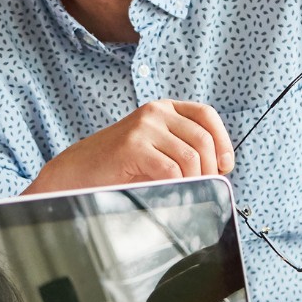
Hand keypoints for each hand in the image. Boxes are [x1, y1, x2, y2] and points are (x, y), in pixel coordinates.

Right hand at [25, 100, 233, 193]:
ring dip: (195, 180)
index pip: (206, 115)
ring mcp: (143, 127)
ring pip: (190, 157)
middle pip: (203, 139)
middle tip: (206, 187)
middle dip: (211, 169)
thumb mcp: (153, 148)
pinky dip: (177, 186)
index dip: (222, 141)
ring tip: (187, 192)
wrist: (76, 172)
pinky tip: (170, 192)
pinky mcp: (133, 147)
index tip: (225, 165)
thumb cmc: (116, 166)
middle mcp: (154, 112)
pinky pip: (171, 170)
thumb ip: (181, 148)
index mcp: (162, 109)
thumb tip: (218, 168)